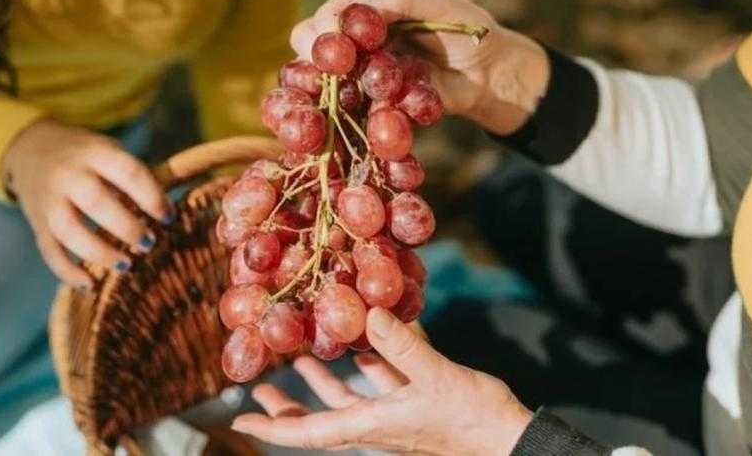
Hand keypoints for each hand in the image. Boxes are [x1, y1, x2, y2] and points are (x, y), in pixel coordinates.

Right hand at [3, 119, 172, 288]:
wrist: (31, 149)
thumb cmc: (87, 156)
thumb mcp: (110, 150)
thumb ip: (135, 176)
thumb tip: (168, 211)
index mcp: (95, 152)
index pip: (128, 172)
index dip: (151, 197)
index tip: (168, 218)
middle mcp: (69, 174)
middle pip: (96, 202)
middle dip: (127, 227)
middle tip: (149, 243)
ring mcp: (49, 199)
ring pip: (69, 230)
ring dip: (99, 252)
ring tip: (126, 265)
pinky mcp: (37, 223)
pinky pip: (49, 250)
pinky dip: (67, 271)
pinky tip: (90, 285)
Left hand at [232, 308, 531, 454]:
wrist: (510, 439)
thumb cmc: (472, 420)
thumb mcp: (434, 379)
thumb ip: (402, 347)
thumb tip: (369, 313)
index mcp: (372, 426)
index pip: (311, 433)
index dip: (274, 427)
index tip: (241, 417)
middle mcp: (378, 422)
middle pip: (322, 416)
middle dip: (290, 404)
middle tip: (262, 385)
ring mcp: (396, 414)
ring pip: (349, 398)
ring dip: (325, 379)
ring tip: (303, 359)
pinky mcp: (416, 401)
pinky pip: (383, 381)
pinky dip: (370, 362)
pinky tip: (368, 339)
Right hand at [291, 0, 549, 134]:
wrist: (491, 74)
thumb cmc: (466, 29)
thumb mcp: (437, 4)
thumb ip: (398, 0)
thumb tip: (357, 9)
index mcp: (368, 15)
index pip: (328, 17)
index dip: (322, 28)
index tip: (328, 38)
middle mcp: (359, 47)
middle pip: (315, 53)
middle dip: (315, 61)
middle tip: (331, 69)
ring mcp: (366, 79)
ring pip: (330, 88)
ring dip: (331, 92)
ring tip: (342, 93)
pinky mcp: (380, 108)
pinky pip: (359, 115)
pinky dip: (360, 116)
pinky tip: (372, 114)